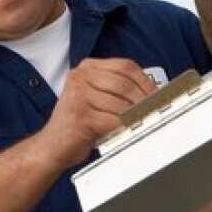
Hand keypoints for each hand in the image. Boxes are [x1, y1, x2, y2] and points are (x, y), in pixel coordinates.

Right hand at [39, 58, 156, 168]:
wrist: (54, 145)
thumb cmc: (80, 122)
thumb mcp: (96, 97)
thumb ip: (118, 91)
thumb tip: (153, 94)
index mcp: (86, 68)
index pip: (125, 66)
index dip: (146, 81)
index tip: (157, 95)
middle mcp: (79, 77)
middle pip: (125, 84)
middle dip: (144, 101)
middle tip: (155, 112)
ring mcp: (77, 95)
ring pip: (121, 104)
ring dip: (135, 117)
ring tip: (141, 124)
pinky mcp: (80, 115)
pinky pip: (113, 121)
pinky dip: (124, 128)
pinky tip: (126, 132)